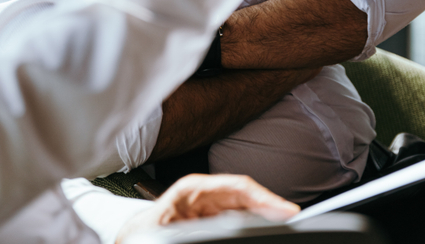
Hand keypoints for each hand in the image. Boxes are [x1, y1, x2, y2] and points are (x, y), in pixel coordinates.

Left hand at [115, 174, 299, 242]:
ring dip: (265, 213)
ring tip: (283, 220)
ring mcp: (210, 203)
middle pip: (247, 194)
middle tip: (291, 217)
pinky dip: (256, 220)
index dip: (264, 197)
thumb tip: (232, 220)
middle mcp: (204, 192)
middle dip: (271, 205)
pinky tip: (266, 225)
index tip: (284, 209)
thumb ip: (198, 228)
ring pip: (246, 205)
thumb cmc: (146, 235)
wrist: (133, 238)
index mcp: (192, 189)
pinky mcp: (214, 215)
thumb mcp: (169, 232)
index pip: (237, 187)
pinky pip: (240, 214)